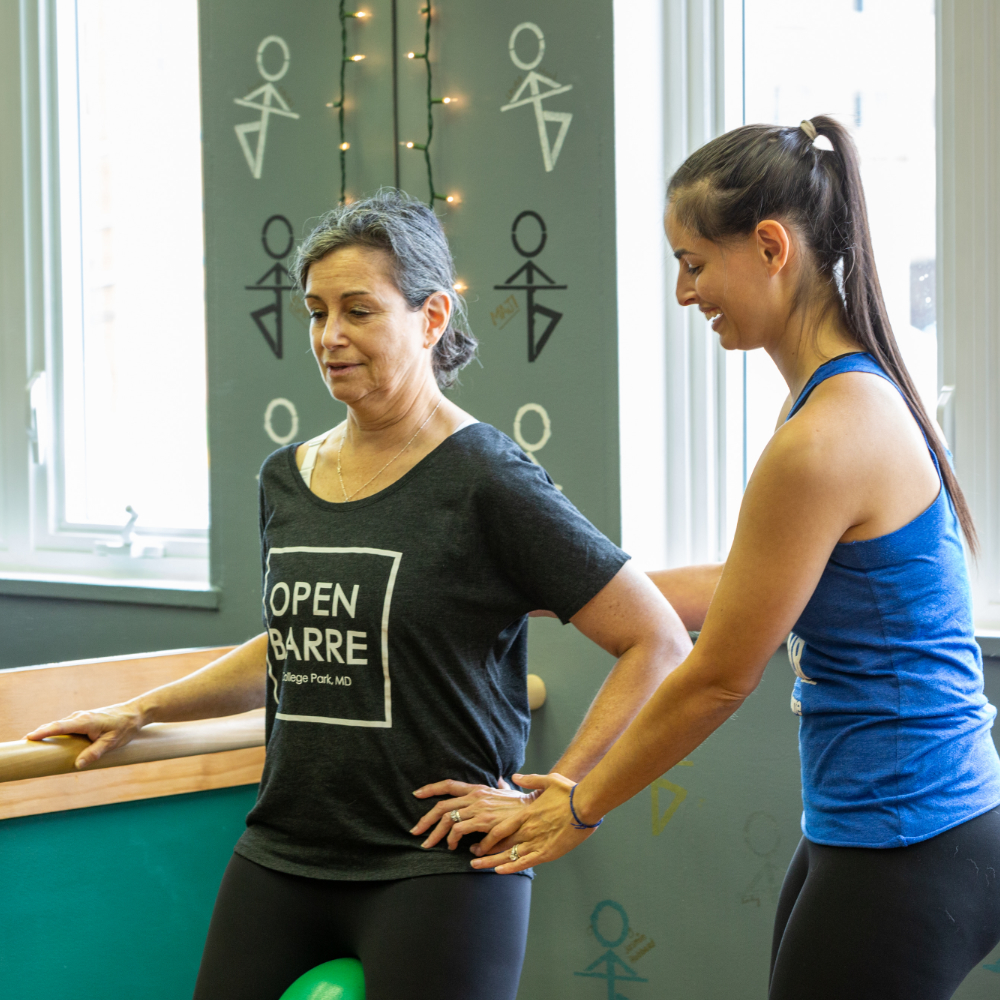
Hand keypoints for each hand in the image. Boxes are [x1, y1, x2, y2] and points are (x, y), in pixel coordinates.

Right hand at [24, 702, 144, 768]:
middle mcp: (80, 717)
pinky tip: (48, 739)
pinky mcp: (84, 720)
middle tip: (24, 744)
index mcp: (85, 721)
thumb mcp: (112, 742)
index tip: (29, 737)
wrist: (135, 713)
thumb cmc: (125, 727)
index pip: (60, 726)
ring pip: (60, 726)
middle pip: (56, 725)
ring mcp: (81, 717)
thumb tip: (78, 765)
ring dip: (46, 732)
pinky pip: (66, 726)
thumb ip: (95, 753)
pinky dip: (55, 731)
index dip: (44, 732)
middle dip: (40, 733)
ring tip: (32, 743)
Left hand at [410, 777, 538, 849]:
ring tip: (430, 845)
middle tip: (416, 832)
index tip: (416, 794)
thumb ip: (501, 786)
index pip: (449, 784)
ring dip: (436, 834)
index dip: (431, 788)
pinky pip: (460, 831)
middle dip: (426, 820)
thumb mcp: (508, 791)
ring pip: (448, 819)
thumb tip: (501, 779)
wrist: (536, 810)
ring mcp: (479, 808)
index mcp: (478, 789)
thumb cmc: (522, 804)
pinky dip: (453, 840)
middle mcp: (476, 796)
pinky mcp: (484, 821)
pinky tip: (454, 847)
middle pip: (442, 805)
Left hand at [469, 772, 596, 873]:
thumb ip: (529, 780)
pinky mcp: (548, 852)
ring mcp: (537, 842)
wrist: (586, 804)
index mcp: (526, 814)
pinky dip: (511, 867)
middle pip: (501, 843)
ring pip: (509, 855)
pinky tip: (499, 871)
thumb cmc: (569, 792)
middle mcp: (528, 829)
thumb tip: (514, 776)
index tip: (478, 841)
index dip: (487, 837)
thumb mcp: (547, 780)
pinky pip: (525, 862)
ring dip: (491, 862)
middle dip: (484, 851)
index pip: (500, 828)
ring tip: (477, 866)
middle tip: (472, 857)